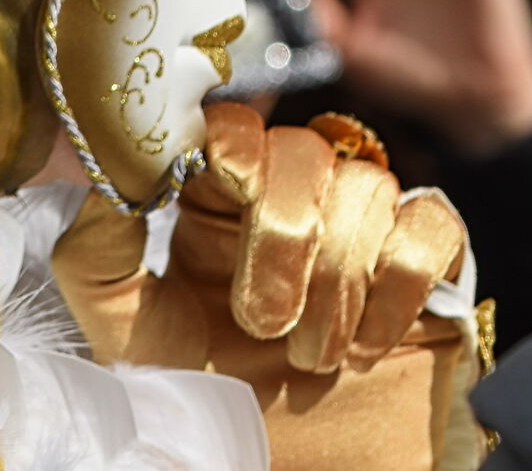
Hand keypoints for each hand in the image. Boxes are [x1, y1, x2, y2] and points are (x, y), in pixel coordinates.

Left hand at [50, 104, 467, 374]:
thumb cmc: (212, 405)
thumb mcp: (130, 333)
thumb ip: (99, 251)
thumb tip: (115, 169)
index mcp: (219, 203)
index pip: (230, 125)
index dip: (226, 146)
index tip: (213, 185)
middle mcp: (295, 200)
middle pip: (300, 150)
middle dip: (281, 240)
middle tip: (264, 326)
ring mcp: (366, 227)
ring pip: (366, 186)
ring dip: (336, 282)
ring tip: (313, 357)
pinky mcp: (433, 266)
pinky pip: (432, 224)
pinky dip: (398, 287)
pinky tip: (370, 343)